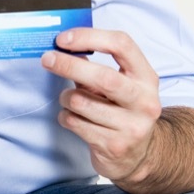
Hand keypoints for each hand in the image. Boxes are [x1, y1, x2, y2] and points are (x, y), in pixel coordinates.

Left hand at [41, 28, 162, 191]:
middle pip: (103, 76)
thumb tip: (63, 47)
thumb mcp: (119, 85)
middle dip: (69, 65)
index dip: (89, 37)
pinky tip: (73, 118)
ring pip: (82, 102)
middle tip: (47, 59)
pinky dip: (66, 117)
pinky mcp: (114, 145)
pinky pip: (75, 123)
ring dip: (67, 98)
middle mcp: (144, 101)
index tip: (63, 39)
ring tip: (70, 100)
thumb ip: (95, 66)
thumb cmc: (121, 111)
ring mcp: (132, 126)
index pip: (122, 45)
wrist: (137, 156)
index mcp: (146, 77)